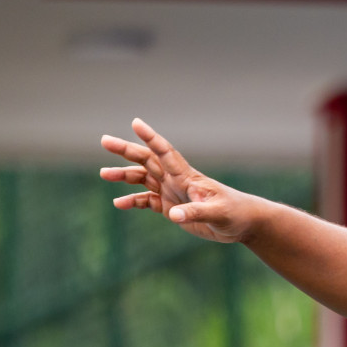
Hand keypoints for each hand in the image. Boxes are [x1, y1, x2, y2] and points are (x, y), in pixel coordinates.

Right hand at [99, 118, 260, 242]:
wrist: (242, 224)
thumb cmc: (235, 213)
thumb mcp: (218, 213)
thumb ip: (196, 213)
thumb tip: (174, 215)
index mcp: (187, 177)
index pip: (166, 152)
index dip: (151, 138)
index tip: (136, 122)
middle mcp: (176, 180)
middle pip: (147, 160)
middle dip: (126, 150)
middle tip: (104, 141)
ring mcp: (173, 192)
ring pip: (143, 179)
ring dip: (124, 176)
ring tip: (104, 174)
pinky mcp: (171, 207)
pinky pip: (147, 201)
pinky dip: (133, 201)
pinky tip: (118, 204)